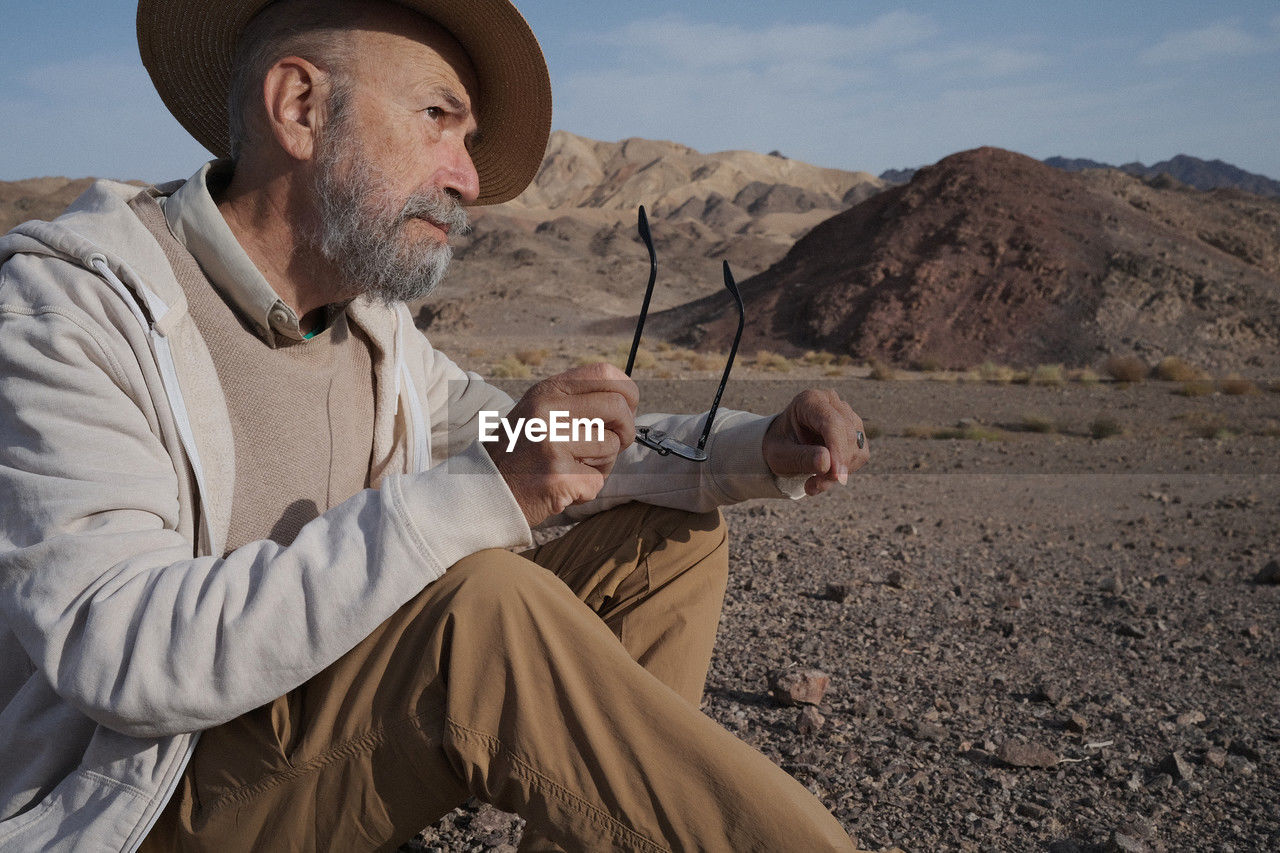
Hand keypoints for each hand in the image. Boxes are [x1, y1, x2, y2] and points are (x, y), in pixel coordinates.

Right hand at [485, 362, 637, 525]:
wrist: (484, 488)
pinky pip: (597, 480)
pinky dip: (586, 489)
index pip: (605, 374)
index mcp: (548, 390)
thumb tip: (627, 400)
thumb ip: (578, 401)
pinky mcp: (557, 476)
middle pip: (618, 408)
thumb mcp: (541, 410)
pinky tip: (562, 486)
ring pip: (611, 446)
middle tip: (615, 444)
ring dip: (601, 464)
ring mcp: (552, 443)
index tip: (627, 410)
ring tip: (572, 467)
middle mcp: (548, 411)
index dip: (628, 392)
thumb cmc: (522, 451)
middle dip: (625, 430)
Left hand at [762, 389, 868, 495]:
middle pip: (847, 436)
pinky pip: (859, 455)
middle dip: (835, 466)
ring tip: (814, 482)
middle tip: (815, 485)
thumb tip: (827, 463)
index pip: (832, 423)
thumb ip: (801, 458)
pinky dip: (844, 471)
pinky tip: (824, 476)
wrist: (784, 446)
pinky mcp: (856, 432)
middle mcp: (833, 403)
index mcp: (810, 400)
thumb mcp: (780, 456)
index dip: (837, 449)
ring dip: (839, 472)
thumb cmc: (779, 447)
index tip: (836, 476)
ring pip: (856, 448)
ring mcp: (848, 416)